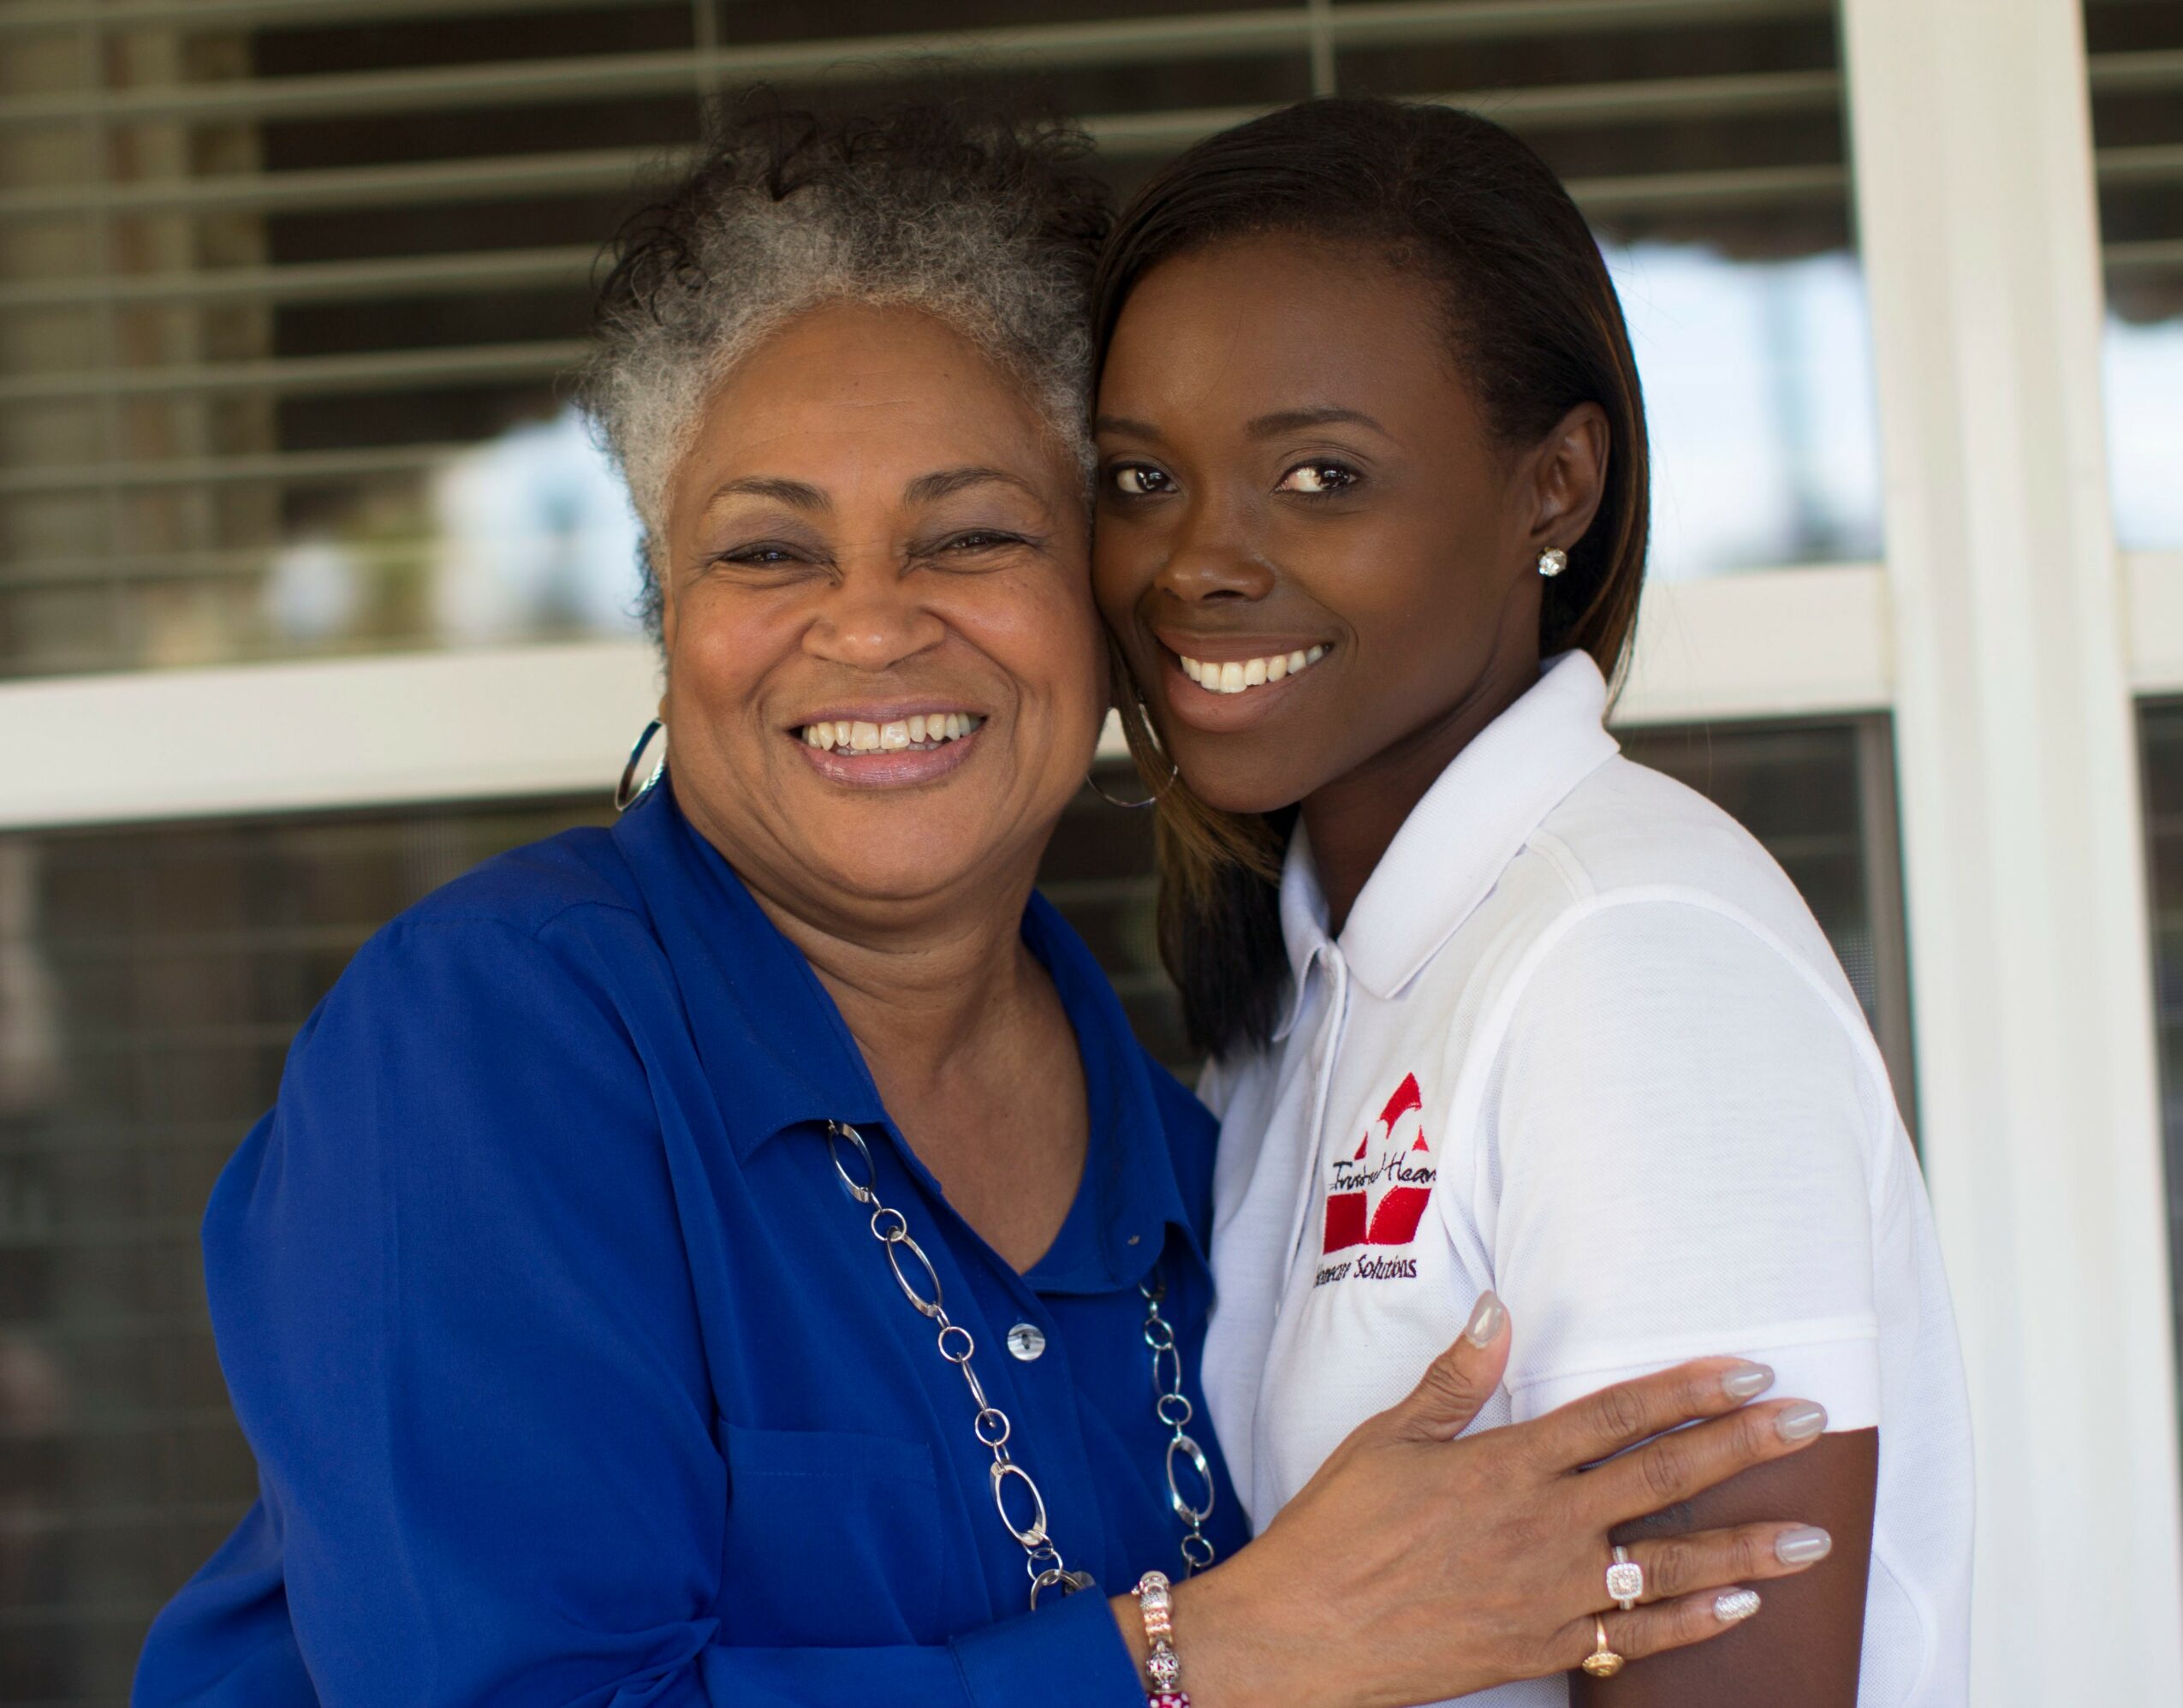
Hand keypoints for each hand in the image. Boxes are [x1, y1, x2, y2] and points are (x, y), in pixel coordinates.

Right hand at [1137, 1295, 1831, 1707]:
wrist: (1303, 1635)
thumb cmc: (1336, 1529)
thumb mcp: (1388, 1437)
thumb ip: (1456, 1378)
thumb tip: (1499, 1310)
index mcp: (1506, 1465)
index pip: (1617, 1414)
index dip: (1688, 1389)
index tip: (1748, 1370)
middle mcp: (1542, 1526)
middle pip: (1662, 1477)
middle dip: (1744, 1447)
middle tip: (1811, 1424)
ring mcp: (1549, 1593)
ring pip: (1667, 1564)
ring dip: (1745, 1548)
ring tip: (1811, 1537)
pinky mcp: (1542, 1646)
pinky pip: (1633, 1638)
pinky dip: (1692, 1624)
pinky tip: (1741, 1608)